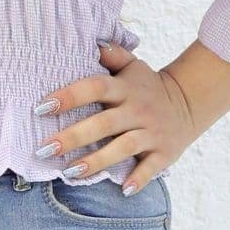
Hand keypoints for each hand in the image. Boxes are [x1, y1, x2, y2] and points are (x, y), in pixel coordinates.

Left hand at [32, 41, 198, 192]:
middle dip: (73, 136)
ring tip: (69, 172)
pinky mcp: (164, 152)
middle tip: (45, 148)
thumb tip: (88, 40)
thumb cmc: (147, 85)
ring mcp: (152, 132)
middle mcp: (137, 109)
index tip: (41, 107)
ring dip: (96, 161)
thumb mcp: (132, 64)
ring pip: (123, 147)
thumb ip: (110, 54)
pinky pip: (151, 167)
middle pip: (103, 123)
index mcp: (125, 88)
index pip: (94, 87)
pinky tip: (122, 190)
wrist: (189, 102)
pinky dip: (138, 179)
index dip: (69, 96)